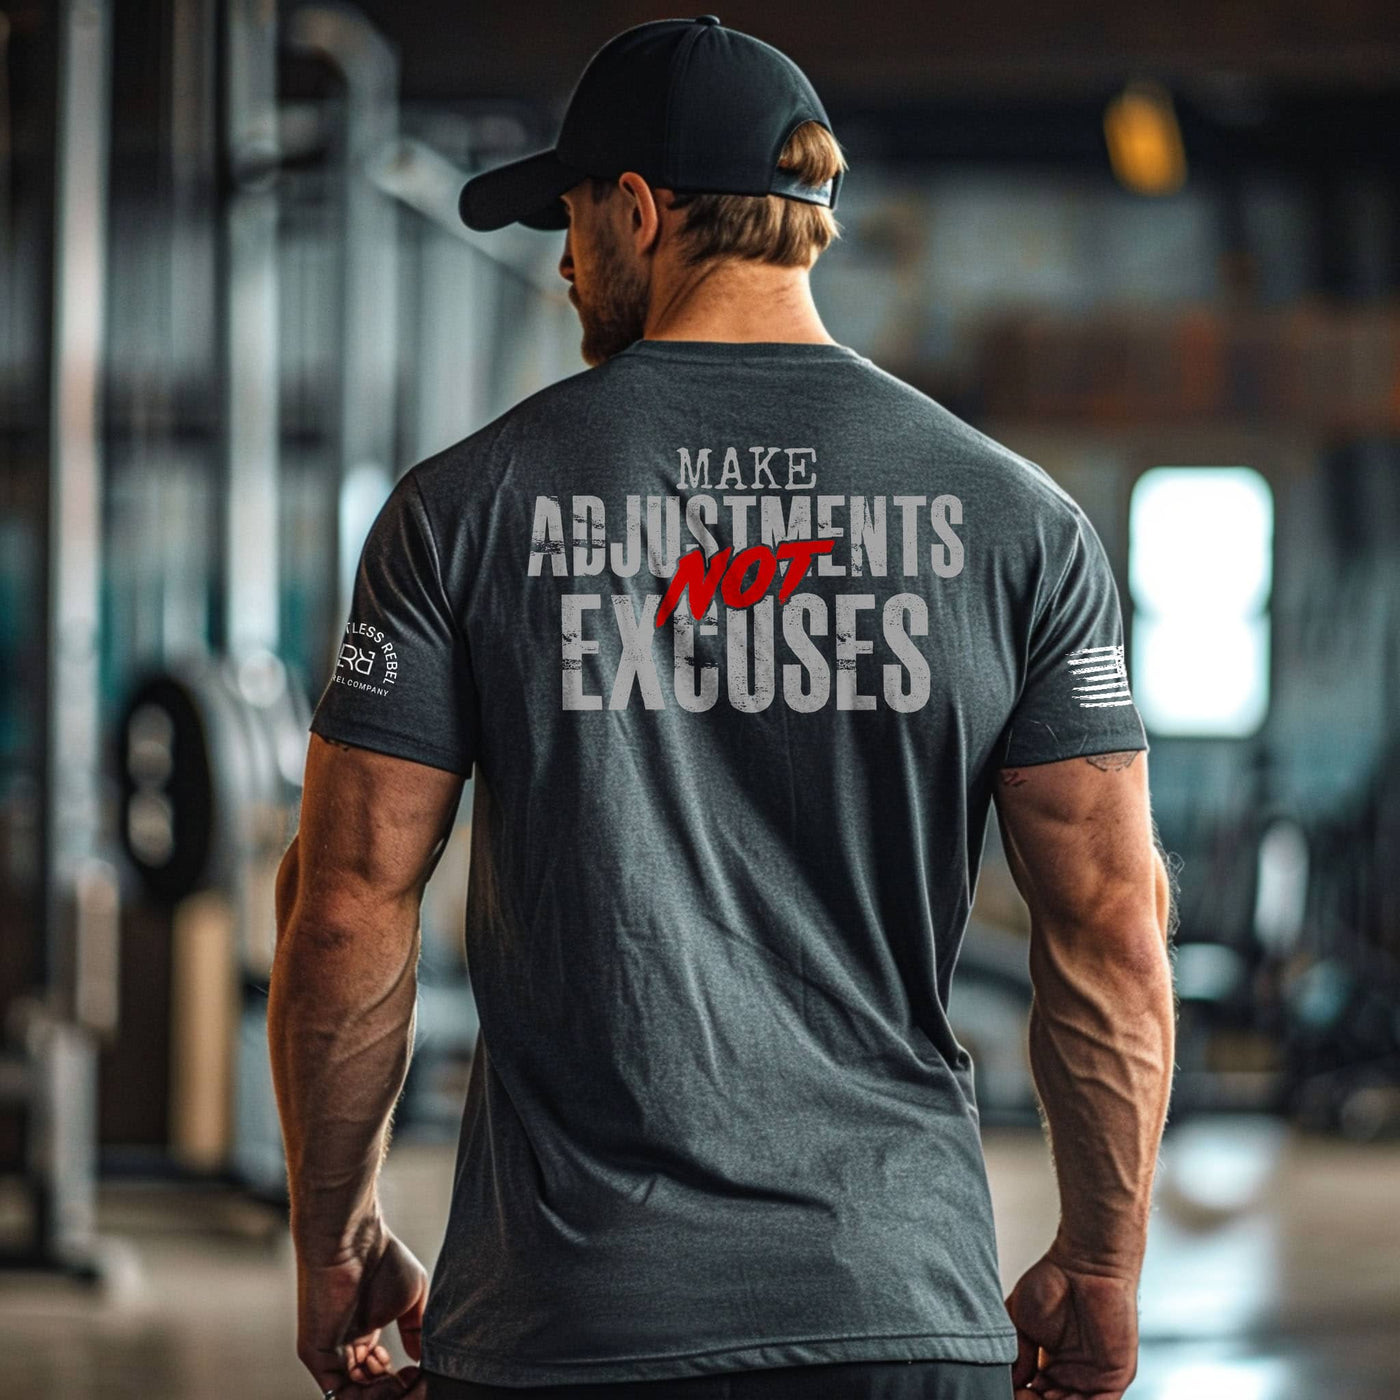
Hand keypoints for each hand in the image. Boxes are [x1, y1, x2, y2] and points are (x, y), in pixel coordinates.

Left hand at [295, 1217, 428, 1397]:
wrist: (354, 1240)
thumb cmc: (383, 1259)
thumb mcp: (411, 1299)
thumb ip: (416, 1331)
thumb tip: (420, 1359)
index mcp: (365, 1332)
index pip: (379, 1373)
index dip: (401, 1380)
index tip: (419, 1371)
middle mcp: (346, 1346)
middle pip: (367, 1389)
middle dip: (393, 1390)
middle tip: (411, 1378)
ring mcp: (330, 1352)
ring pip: (353, 1394)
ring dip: (381, 1393)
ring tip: (399, 1376)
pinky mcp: (316, 1354)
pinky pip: (337, 1391)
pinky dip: (364, 1394)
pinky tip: (386, 1376)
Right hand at [1004, 1246, 1139, 1398]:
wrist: (1085, 1264)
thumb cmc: (1053, 1281)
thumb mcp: (1020, 1320)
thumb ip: (1017, 1355)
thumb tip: (1011, 1383)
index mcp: (1050, 1365)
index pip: (1035, 1395)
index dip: (1021, 1396)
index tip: (1008, 1390)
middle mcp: (1072, 1375)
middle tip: (1021, 1394)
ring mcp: (1094, 1379)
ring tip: (1035, 1396)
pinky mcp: (1115, 1378)